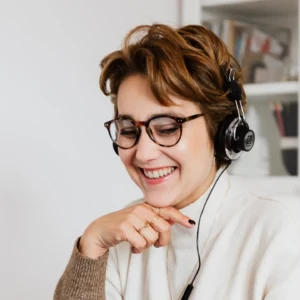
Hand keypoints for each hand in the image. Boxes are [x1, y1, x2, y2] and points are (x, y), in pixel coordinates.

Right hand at [79, 202, 194, 258]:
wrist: (100, 230)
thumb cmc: (122, 225)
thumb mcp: (139, 219)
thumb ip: (155, 219)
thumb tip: (174, 221)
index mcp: (146, 206)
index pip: (167, 210)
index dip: (180, 217)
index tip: (190, 224)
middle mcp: (140, 210)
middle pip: (164, 228)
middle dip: (162, 240)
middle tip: (155, 244)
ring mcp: (132, 218)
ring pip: (153, 238)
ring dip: (146, 246)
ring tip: (137, 243)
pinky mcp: (124, 228)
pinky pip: (141, 244)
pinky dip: (138, 249)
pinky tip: (132, 247)